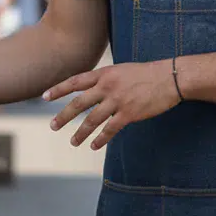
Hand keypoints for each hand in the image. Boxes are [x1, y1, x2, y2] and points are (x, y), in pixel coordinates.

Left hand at [43, 60, 180, 150]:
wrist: (170, 77)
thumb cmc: (147, 73)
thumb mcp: (122, 70)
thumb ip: (106, 79)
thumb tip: (94, 90)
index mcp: (104, 74)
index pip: (75, 81)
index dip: (59, 89)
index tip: (45, 97)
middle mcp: (107, 86)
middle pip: (79, 103)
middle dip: (64, 116)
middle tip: (53, 126)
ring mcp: (117, 100)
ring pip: (92, 120)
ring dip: (80, 132)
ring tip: (73, 142)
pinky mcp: (129, 113)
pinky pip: (110, 129)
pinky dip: (100, 139)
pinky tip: (93, 146)